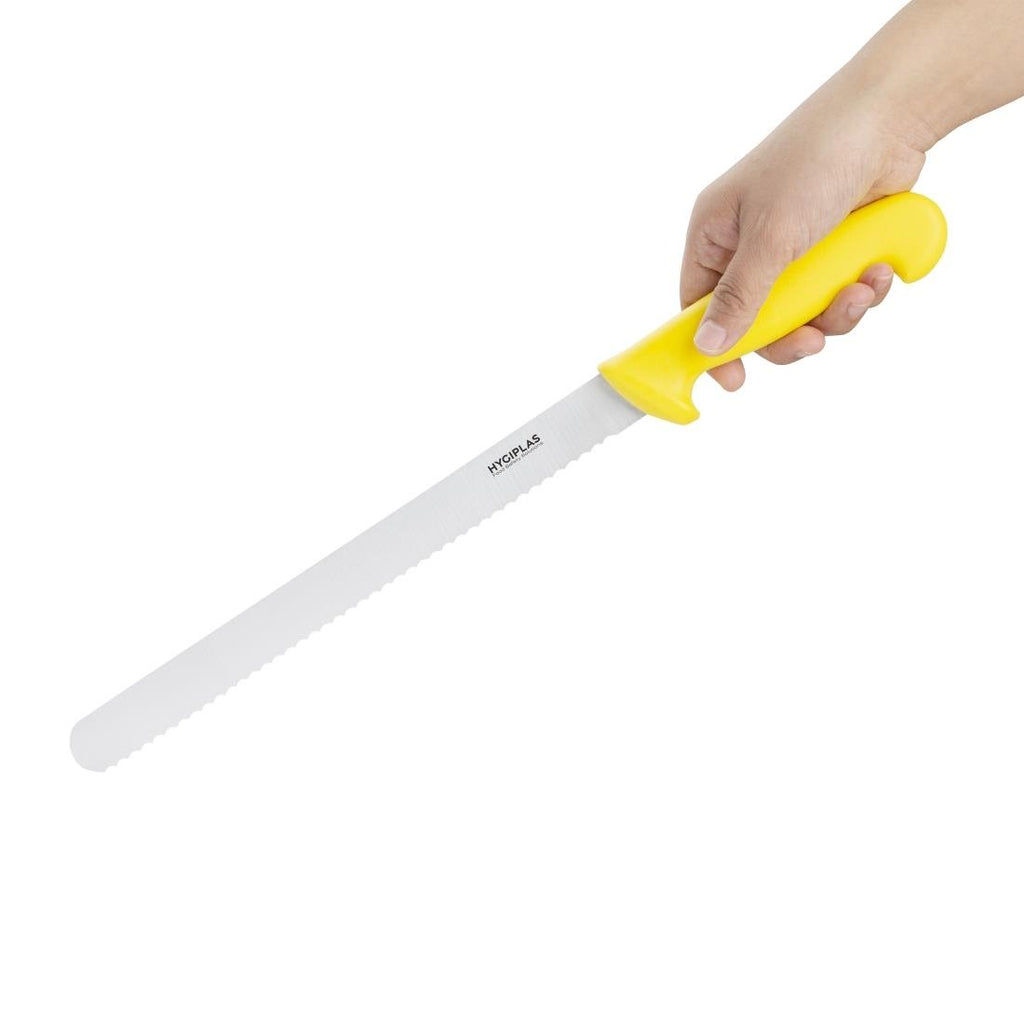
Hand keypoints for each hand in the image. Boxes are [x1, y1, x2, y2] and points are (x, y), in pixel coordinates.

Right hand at [681, 94, 926, 389]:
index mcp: (714, 235)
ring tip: (859, 291)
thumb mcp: (770, 237)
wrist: (891, 118)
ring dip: (835, 312)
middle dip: (791, 333)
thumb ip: (739, 297)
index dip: (713, 345)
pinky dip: (860, 292)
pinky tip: (876, 271)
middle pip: (756, 321)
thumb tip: (707, 347)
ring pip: (803, 314)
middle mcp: (748, 245)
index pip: (697, 305)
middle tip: (815, 339)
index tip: (733, 379)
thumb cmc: (816, 159)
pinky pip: (836, 296)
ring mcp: (792, 249)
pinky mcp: (832, 251)